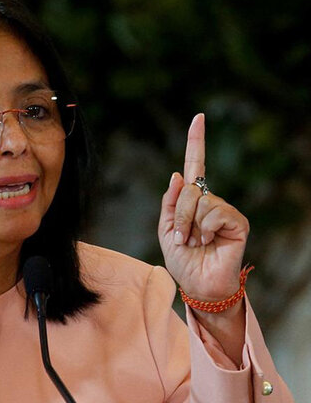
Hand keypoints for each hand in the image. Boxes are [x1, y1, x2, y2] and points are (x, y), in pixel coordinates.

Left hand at [157, 114, 249, 304]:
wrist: (197, 285)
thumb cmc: (182, 259)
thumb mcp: (165, 230)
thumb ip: (169, 203)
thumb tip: (177, 174)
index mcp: (192, 200)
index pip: (195, 165)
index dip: (197, 141)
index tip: (199, 117)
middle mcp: (210, 201)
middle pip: (188, 189)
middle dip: (178, 216)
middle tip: (182, 239)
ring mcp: (225, 210)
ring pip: (199, 201)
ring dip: (189, 225)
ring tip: (196, 242)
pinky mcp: (238, 222)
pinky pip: (214, 212)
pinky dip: (205, 229)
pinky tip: (210, 242)